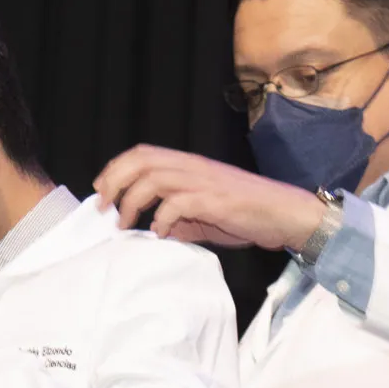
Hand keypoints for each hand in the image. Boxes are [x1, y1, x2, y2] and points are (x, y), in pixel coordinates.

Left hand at [92, 145, 326, 249]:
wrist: (286, 214)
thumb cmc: (249, 214)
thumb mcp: (208, 214)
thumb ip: (181, 218)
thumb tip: (156, 231)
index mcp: (190, 165)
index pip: (143, 154)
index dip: (115, 168)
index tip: (102, 192)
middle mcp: (193, 167)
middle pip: (140, 160)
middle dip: (114, 181)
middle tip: (103, 207)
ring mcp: (204, 182)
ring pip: (152, 179)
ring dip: (132, 202)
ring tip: (125, 225)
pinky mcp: (215, 200)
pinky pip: (177, 204)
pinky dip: (162, 219)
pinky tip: (161, 233)